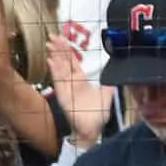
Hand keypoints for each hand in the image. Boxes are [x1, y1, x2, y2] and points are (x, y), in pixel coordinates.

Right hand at [47, 33, 107, 148]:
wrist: (91, 129)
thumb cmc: (96, 115)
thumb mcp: (106, 96)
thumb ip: (109, 85)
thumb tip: (116, 76)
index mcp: (81, 81)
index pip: (73, 62)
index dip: (68, 51)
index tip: (62, 39)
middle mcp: (72, 82)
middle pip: (64, 62)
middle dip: (59, 49)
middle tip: (52, 36)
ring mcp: (67, 88)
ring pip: (60, 68)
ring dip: (55, 56)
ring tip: (50, 44)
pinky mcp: (63, 95)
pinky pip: (58, 81)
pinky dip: (55, 71)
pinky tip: (51, 61)